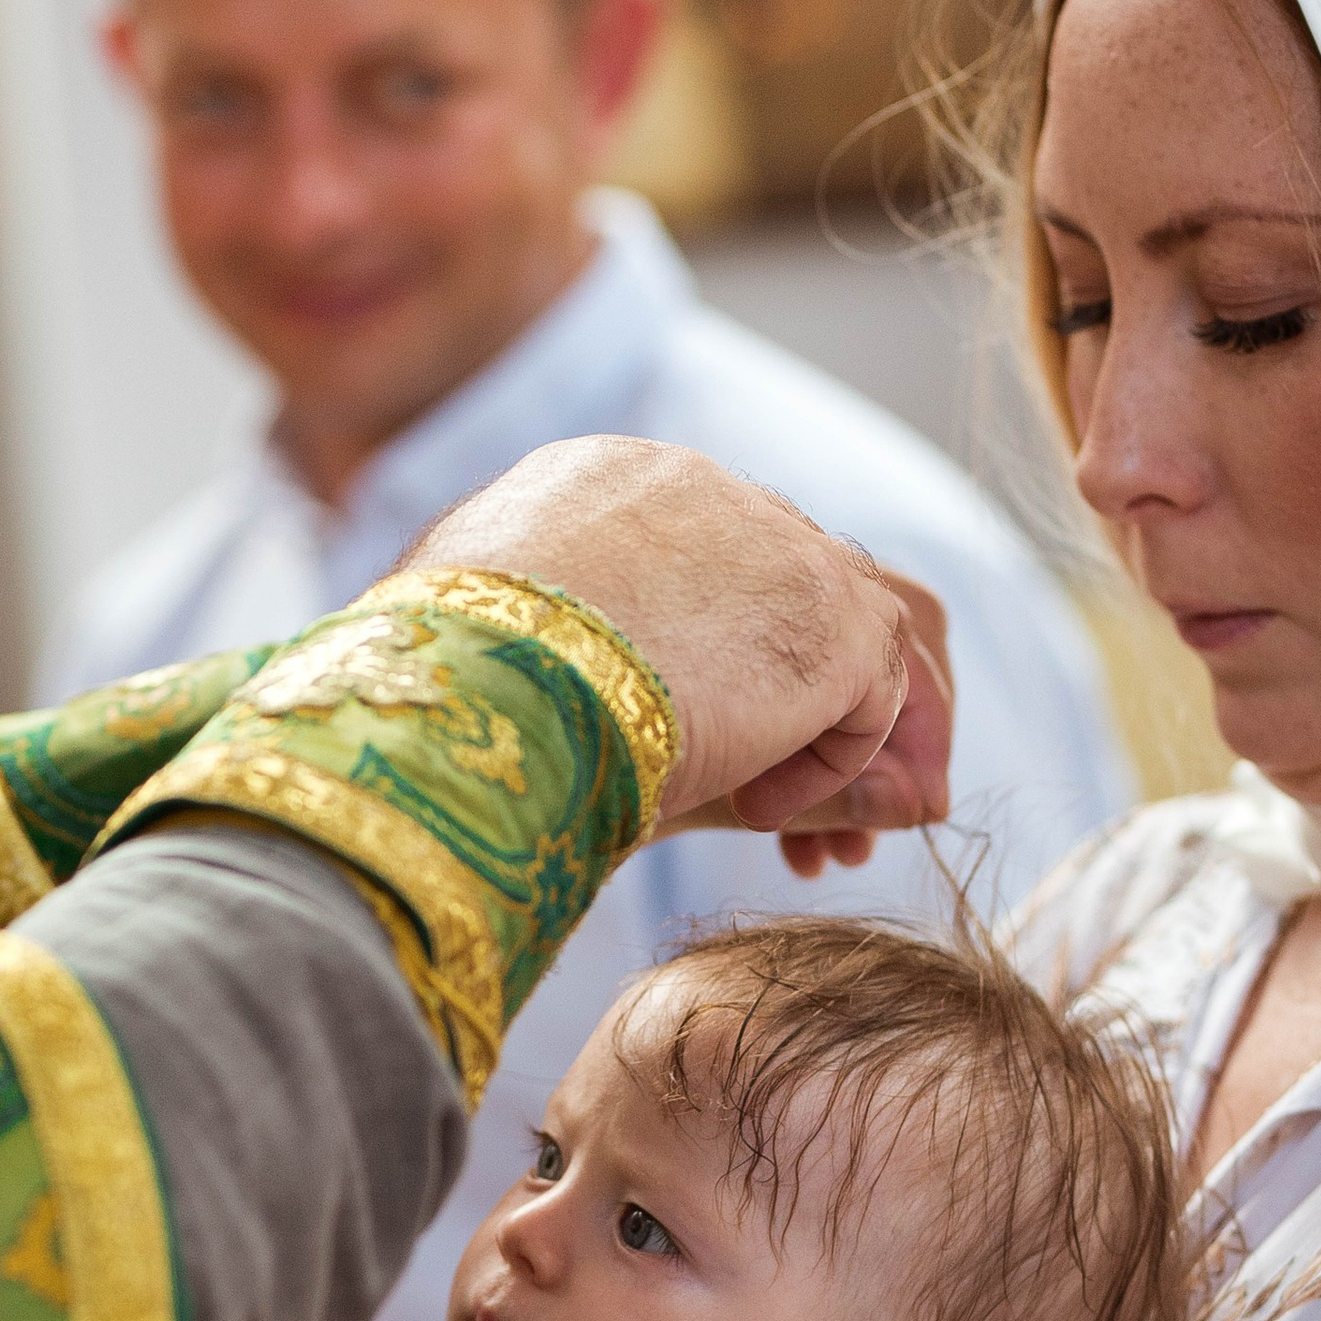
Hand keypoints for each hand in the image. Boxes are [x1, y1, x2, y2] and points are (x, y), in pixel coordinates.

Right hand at [415, 442, 953, 846]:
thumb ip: (580, 676)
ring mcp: (771, 538)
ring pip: (862, 622)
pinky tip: (760, 818)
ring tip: (824, 832)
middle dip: (804, 699)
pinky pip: (875, 688)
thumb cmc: (445, 698)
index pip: (705, 559)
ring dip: (853, 731)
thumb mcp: (511, 674)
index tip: (700, 750)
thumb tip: (624, 725)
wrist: (470, 688)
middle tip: (787, 808)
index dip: (720, 661)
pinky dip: (835, 760)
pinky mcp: (827, 607)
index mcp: (600, 488)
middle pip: (792, 581)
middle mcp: (694, 490)